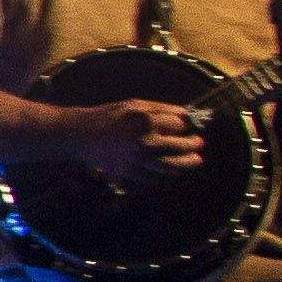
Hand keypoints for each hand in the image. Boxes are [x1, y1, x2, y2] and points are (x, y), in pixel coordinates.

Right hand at [61, 95, 212, 175]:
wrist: (82, 135)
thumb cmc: (110, 116)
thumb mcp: (135, 104)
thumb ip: (161, 109)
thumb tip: (186, 115)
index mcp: (147, 121)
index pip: (179, 125)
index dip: (186, 124)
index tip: (187, 125)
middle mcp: (145, 142)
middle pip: (180, 146)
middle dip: (193, 144)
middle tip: (200, 144)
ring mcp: (138, 159)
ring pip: (170, 165)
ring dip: (186, 163)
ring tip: (195, 161)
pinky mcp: (130, 172)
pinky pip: (154, 177)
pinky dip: (165, 174)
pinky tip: (171, 170)